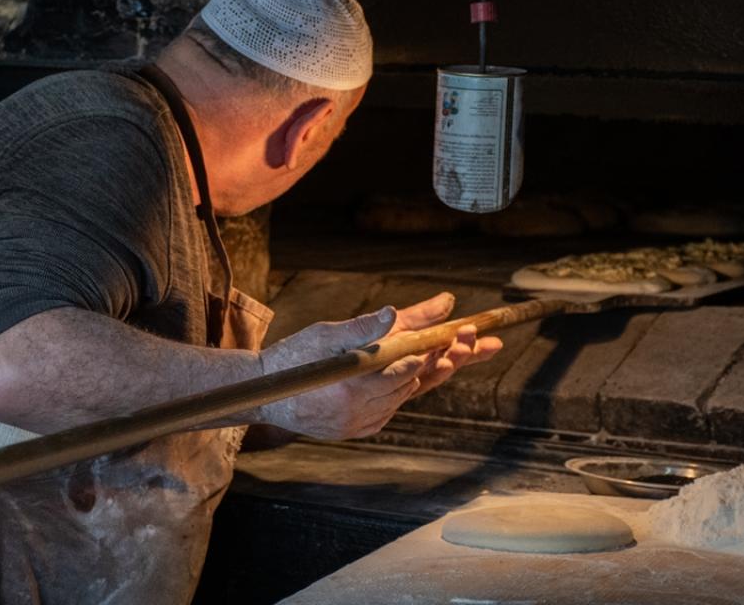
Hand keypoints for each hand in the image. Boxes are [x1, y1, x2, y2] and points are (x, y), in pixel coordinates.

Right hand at [258, 293, 502, 439]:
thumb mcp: (328, 333)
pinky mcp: (357, 430)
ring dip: (433, 374)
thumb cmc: (292, 357)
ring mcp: (360, 423)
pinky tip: (422, 375)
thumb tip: (397, 313)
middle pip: (417, 382)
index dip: (437, 348)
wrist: (261, 394)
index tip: (462, 334)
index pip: (408, 366)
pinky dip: (406, 391)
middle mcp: (361, 410)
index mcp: (354, 385)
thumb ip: (366, 326)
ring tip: (462, 354)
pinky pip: (391, 409)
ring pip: (407, 396)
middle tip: (482, 345)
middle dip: (449, 360)